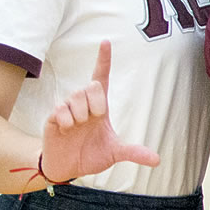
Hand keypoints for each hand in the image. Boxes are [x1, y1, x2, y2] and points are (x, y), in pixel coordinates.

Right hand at [38, 40, 159, 182]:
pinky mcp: (52, 117)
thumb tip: (157, 160)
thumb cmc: (90, 154)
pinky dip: (67, 122)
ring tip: (77, 128)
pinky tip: (66, 130)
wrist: (67, 168)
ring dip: (81, 115)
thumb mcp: (115, 153)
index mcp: (99, 107)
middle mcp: (83, 104)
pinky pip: (61, 110)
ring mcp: (67, 109)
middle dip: (97, 104)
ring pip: (76, 97)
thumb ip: (134, 152)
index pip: (101, 78)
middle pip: (92, 86)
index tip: (106, 42)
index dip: (103, 60)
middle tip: (94, 120)